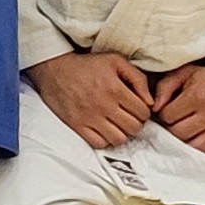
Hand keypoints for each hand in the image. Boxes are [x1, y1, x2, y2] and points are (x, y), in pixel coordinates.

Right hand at [24, 49, 154, 149]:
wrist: (54, 68)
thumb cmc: (87, 64)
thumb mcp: (116, 61)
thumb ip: (138, 78)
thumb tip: (150, 101)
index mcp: (114, 88)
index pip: (143, 113)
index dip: (143, 111)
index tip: (136, 107)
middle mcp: (103, 105)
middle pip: (133, 128)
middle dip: (135, 123)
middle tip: (128, 116)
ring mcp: (89, 117)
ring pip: (118, 139)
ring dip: (121, 133)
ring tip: (117, 124)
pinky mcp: (76, 125)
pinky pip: (99, 143)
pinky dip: (105, 139)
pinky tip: (103, 129)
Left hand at [152, 63, 204, 156]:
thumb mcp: (186, 73)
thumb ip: (165, 87)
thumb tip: (154, 107)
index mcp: (198, 96)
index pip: (168, 116)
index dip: (164, 114)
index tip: (169, 111)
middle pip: (179, 133)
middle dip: (173, 128)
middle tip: (177, 122)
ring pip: (193, 146)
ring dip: (186, 140)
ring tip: (188, 130)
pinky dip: (202, 149)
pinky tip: (200, 138)